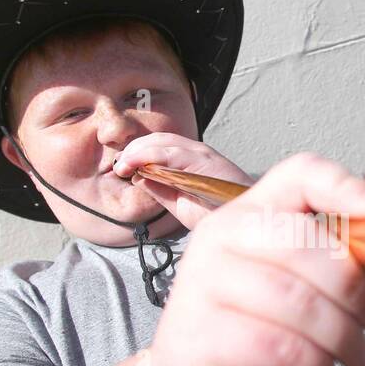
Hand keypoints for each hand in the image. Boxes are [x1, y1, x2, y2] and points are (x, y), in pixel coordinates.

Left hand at [111, 133, 253, 229]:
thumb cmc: (218, 214)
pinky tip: (135, 164)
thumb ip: (160, 188)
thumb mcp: (179, 202)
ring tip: (122, 165)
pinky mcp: (205, 161)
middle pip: (158, 139)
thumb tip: (137, 176)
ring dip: (137, 151)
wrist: (246, 226)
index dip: (137, 151)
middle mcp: (197, 152)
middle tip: (118, 166)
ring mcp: (202, 154)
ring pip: (163, 141)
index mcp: (193, 159)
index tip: (121, 167)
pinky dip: (150, 155)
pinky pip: (172, 153)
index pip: (159, 144)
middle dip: (133, 149)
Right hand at [145, 152, 364, 365]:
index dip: (347, 186)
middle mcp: (218, 238)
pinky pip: (278, 346)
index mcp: (246, 214)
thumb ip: (331, 265)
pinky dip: (316, 365)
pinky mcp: (200, 337)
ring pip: (296, 301)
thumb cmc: (249, 333)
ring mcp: (203, 286)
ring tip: (358, 357)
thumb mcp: (291, 288)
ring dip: (343, 336)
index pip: (299, 175)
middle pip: (306, 242)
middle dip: (355, 288)